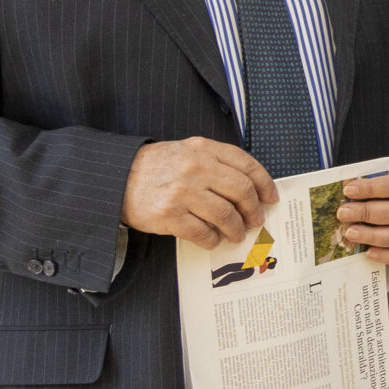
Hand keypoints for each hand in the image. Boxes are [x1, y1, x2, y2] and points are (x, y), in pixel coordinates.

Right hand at [122, 139, 278, 246]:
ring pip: (226, 215)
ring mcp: (182, 192)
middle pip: (241, 192)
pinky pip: (202, 233)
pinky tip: (212, 239)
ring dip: (236, 229)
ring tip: (236, 234)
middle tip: (256, 220)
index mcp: (204, 149)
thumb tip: (251, 188)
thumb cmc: (157, 166)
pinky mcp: (169, 216)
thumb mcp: (188, 151)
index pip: (247, 165)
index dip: (265, 184)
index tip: (271, 197)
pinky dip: (212, 240)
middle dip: (254, 210)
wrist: (116, 178)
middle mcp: (196, 168)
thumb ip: (217, 162)